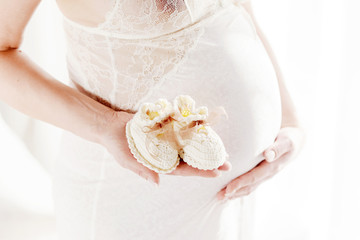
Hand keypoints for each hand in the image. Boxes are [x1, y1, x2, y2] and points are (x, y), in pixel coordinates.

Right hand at [100, 110, 231, 185]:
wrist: (110, 126)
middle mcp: (167, 153)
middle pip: (192, 158)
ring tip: (223, 149)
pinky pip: (183, 130)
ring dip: (206, 147)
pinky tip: (207, 129)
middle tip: (228, 163)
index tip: (216, 173)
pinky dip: (195, 129)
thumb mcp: (127, 160)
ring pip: (191, 145)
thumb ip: (142, 170)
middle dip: (209, 162)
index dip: (200, 171)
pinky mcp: (166, 129)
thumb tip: (156, 183)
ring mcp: (168, 141)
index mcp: (160, 163)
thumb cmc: (116, 145)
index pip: (184, 170)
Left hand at [216, 125, 305, 200]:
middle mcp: (268, 174)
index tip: (228, 188)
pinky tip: (228, 191)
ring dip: (234, 193)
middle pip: (249, 186)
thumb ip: (277, 148)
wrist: (295, 142)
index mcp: (272, 167)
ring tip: (220, 197)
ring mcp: (264, 175)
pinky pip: (249, 183)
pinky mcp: (261, 173)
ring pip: (249, 187)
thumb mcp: (286, 141)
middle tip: (218, 196)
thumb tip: (268, 155)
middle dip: (234, 192)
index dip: (241, 183)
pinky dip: (238, 189)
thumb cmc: (289, 139)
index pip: (253, 177)